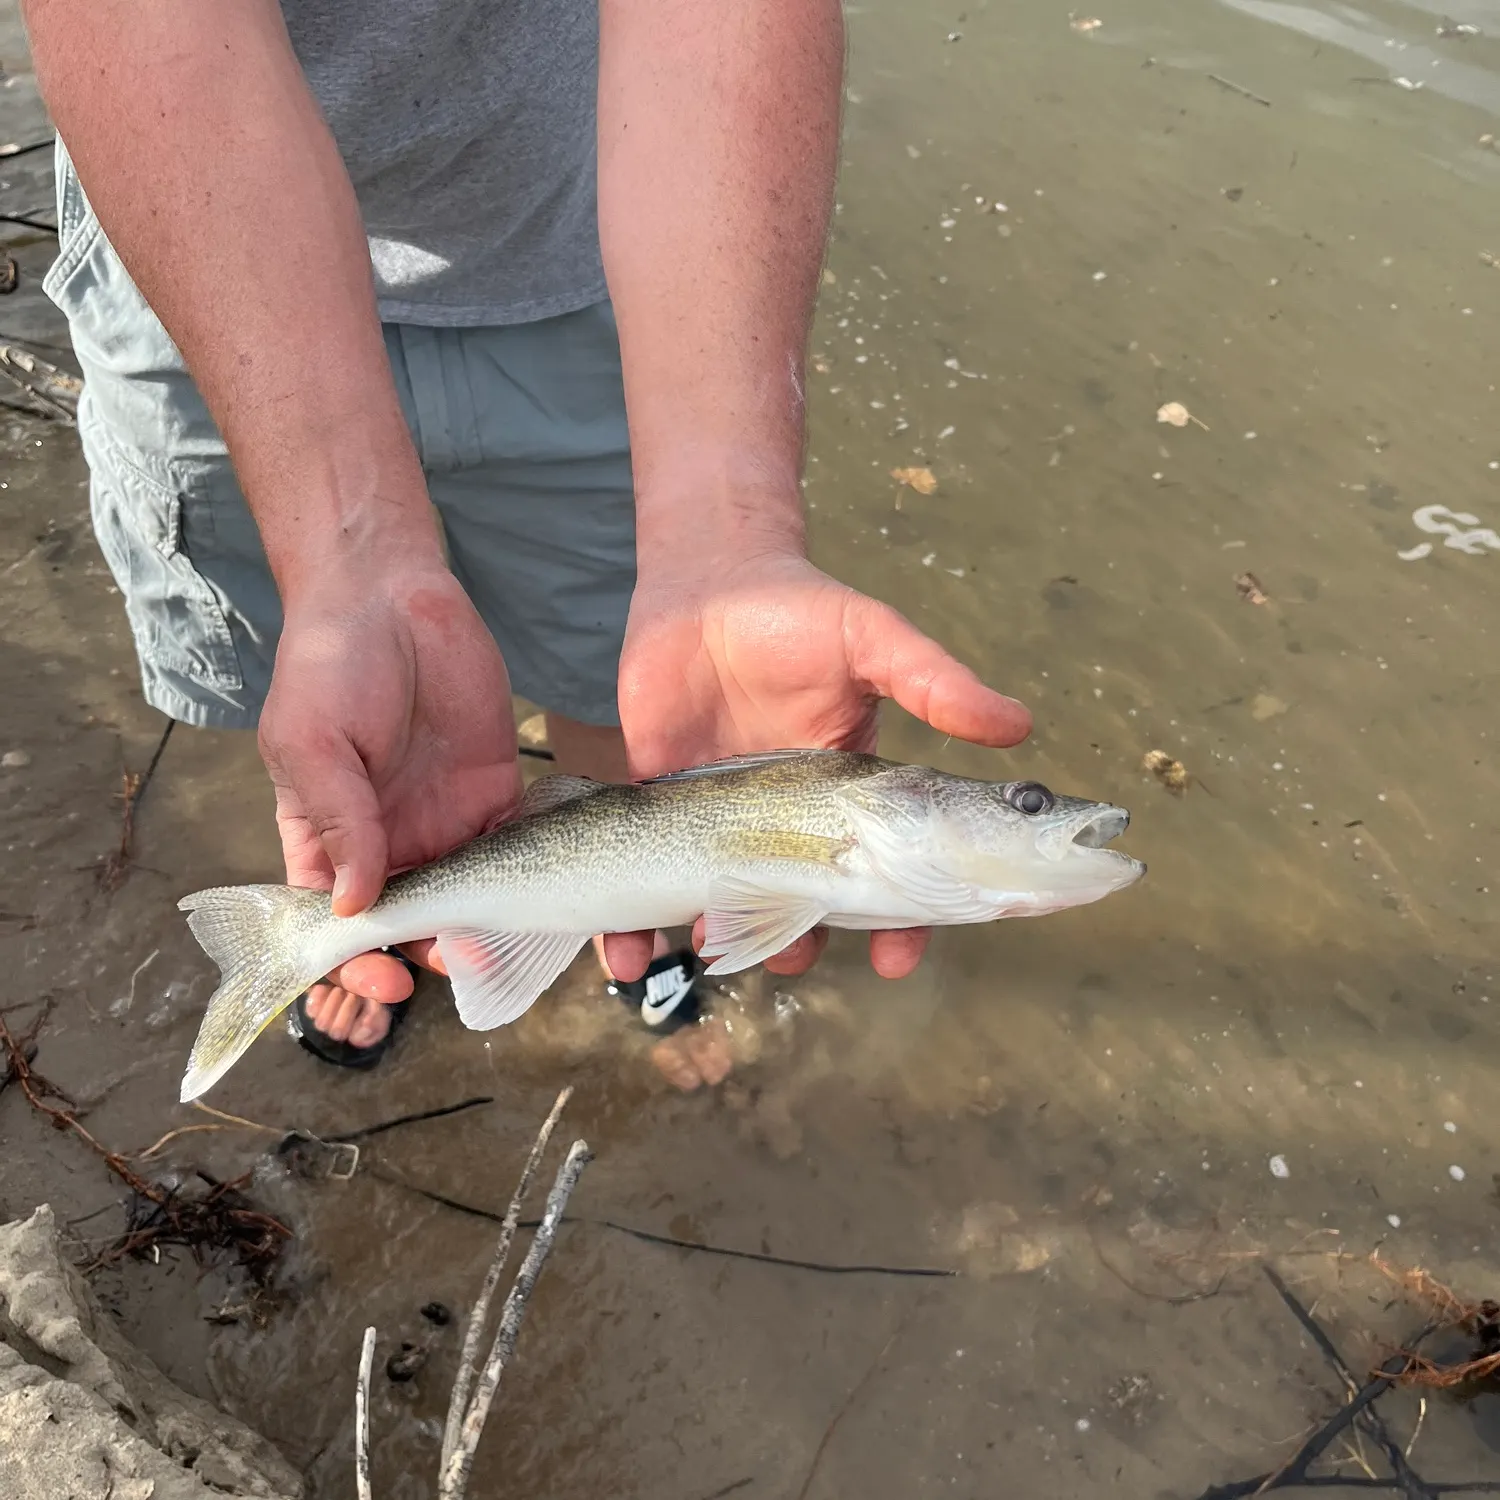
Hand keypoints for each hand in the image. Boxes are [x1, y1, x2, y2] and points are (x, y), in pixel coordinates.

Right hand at [258, 557, 518, 1038]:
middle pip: (416, 923)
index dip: (358, 965)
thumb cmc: (329, 665)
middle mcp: (391, 842)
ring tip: (511, 943)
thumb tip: (353, 907)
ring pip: (473, 899)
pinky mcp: (497, 792)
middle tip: (467, 963)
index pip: (341, 925)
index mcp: (330, 840)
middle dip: (438, 954)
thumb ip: (340, 822)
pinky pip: (521, 849)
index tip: (385, 982)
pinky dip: (536, 878)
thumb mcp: (313, 743)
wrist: (391, 593)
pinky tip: (552, 896)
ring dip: (491, 929)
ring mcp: (446, 821)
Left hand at [603, 546, 1031, 981]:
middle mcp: (786, 821)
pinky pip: (644, 879)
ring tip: (708, 947)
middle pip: (804, 908)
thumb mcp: (874, 641)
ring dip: (719, 942)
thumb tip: (1018, 725)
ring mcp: (719, 820)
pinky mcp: (657, 808)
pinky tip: (624, 953)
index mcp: (847, 796)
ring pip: (724, 908)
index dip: (898, 924)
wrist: (705, 577)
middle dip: (801, 943)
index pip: (884, 874)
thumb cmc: (798, 609)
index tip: (897, 960)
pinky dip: (629, 928)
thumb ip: (934, 683)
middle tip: (793, 956)